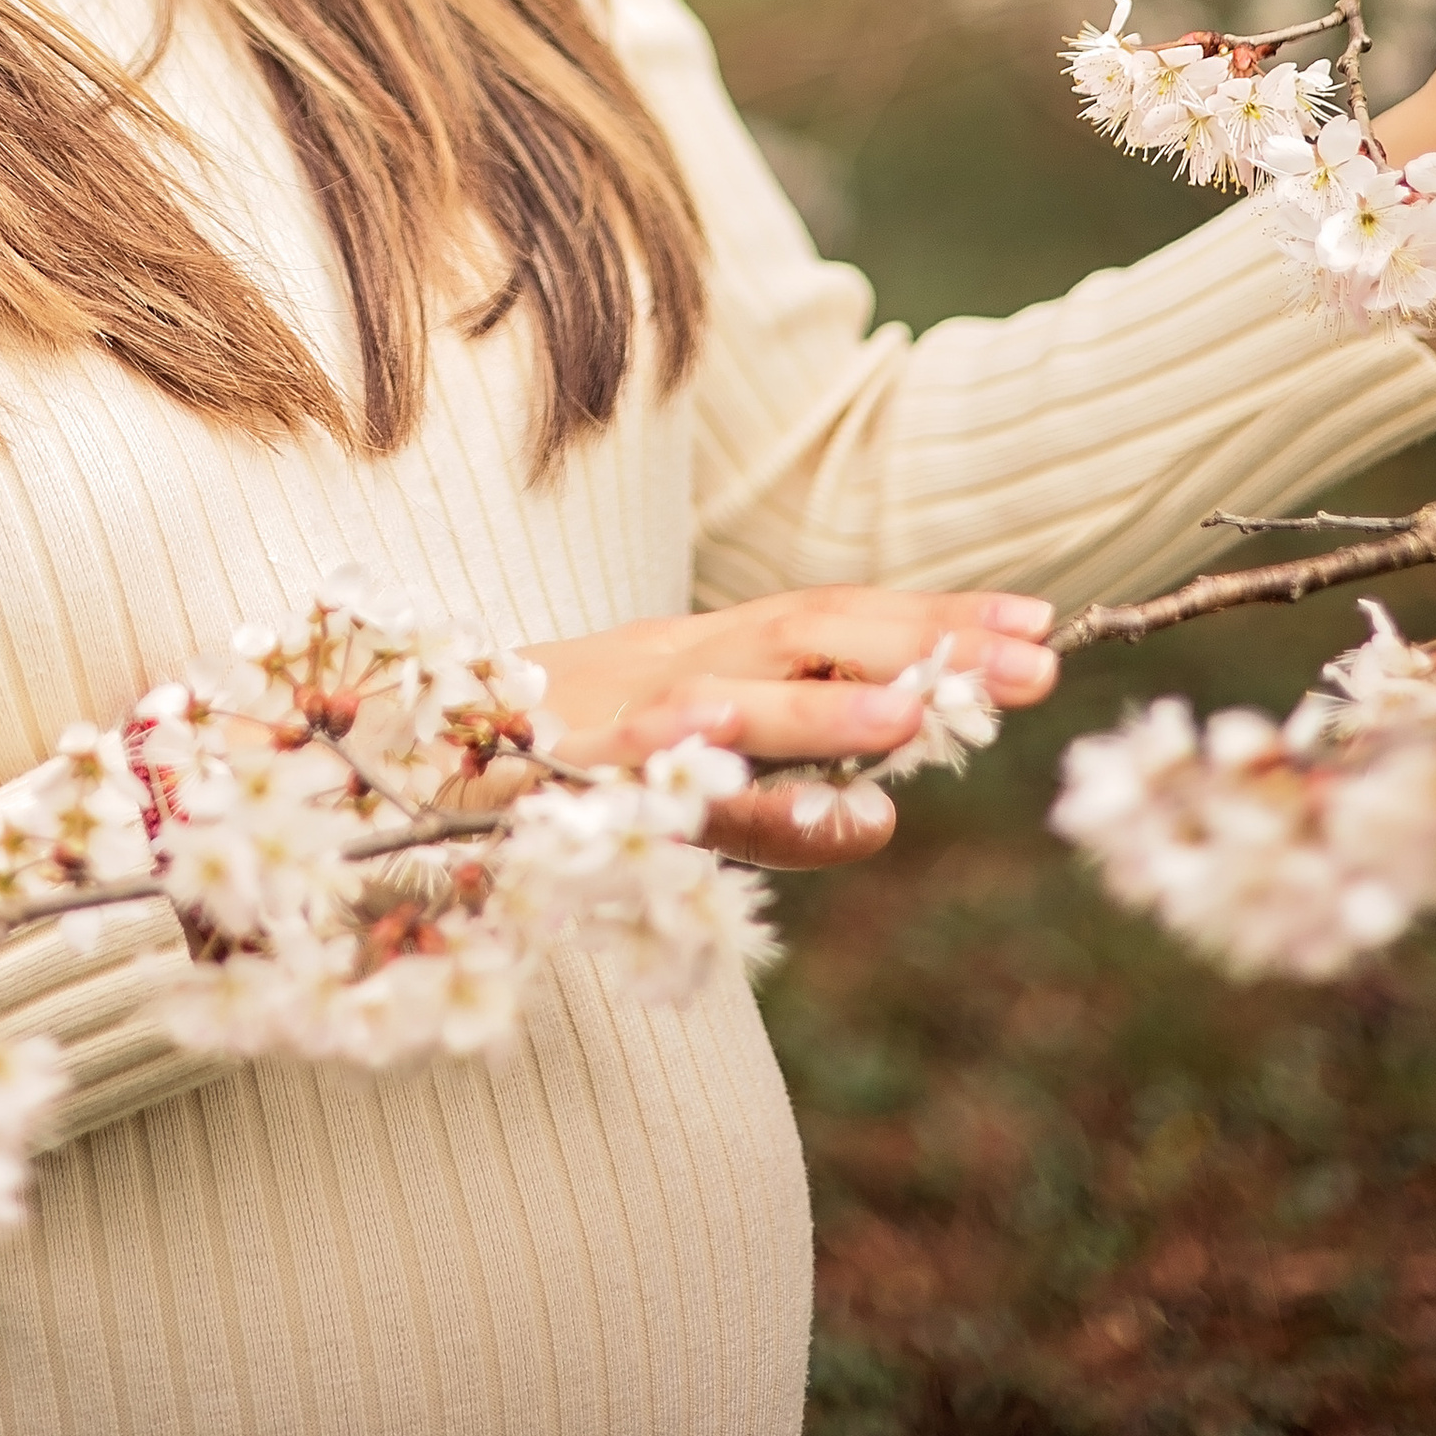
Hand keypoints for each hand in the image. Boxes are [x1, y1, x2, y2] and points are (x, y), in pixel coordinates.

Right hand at [519, 585, 1057, 868]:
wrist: (394, 755)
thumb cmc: (550, 772)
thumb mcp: (680, 779)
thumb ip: (781, 802)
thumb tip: (882, 821)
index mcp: (705, 650)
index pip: (837, 618)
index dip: (936, 614)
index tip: (1042, 622)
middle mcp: (671, 660)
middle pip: (809, 630)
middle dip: (923, 640)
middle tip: (1038, 660)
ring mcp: (616, 711)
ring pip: (733, 694)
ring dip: (826, 701)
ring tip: (921, 710)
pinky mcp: (561, 772)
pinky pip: (643, 782)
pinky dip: (704, 785)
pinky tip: (756, 789)